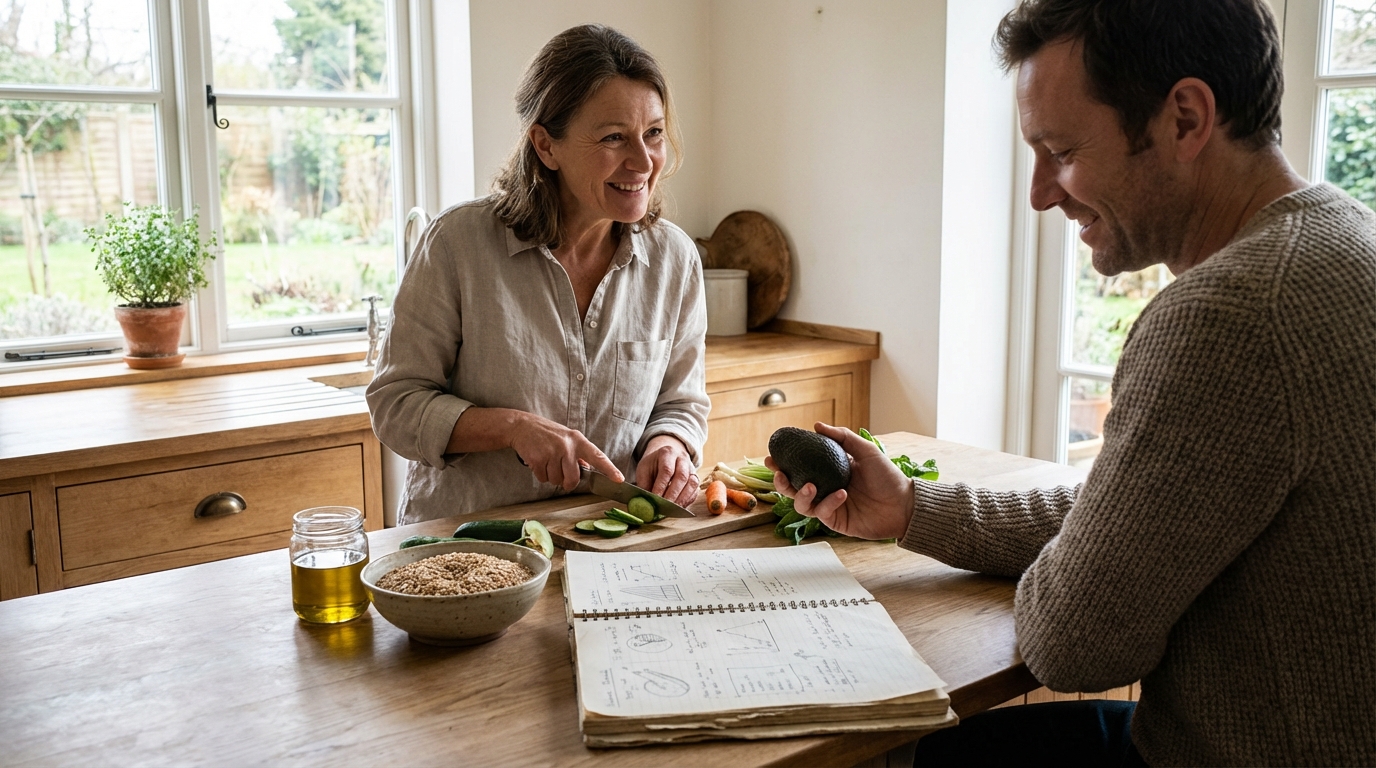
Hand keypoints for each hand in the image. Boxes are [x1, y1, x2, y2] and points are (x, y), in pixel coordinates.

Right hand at [509, 412, 622, 491]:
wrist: (523, 426)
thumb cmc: (548, 434)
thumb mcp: (568, 439)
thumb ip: (580, 454)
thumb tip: (589, 470)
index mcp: (578, 440)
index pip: (598, 457)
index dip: (610, 470)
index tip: (619, 480)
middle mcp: (567, 446)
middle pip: (573, 479)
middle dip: (567, 482)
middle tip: (561, 474)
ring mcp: (552, 452)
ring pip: (557, 481)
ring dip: (551, 477)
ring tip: (547, 461)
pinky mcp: (538, 458)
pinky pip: (543, 478)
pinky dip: (540, 474)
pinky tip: (538, 462)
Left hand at [636, 434, 698, 506]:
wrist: (666, 457)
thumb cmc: (653, 464)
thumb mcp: (644, 469)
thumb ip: (644, 484)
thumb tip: (645, 503)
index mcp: (667, 453)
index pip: (666, 470)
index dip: (661, 486)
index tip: (655, 499)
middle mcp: (682, 459)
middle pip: (681, 477)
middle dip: (672, 494)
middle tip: (664, 507)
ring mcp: (691, 468)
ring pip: (692, 484)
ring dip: (682, 499)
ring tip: (671, 510)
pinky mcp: (696, 478)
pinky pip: (695, 491)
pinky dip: (687, 500)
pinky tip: (678, 507)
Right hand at [766, 422, 913, 539]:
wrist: (904, 503)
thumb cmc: (888, 476)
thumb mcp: (865, 450)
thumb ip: (842, 437)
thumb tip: (817, 425)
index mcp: (829, 471)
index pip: (800, 467)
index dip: (784, 463)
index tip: (773, 456)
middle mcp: (825, 489)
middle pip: (793, 488)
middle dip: (781, 482)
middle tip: (779, 473)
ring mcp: (830, 506)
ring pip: (801, 504)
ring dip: (800, 494)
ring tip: (809, 485)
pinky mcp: (836, 521)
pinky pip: (822, 512)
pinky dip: (828, 502)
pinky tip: (841, 494)